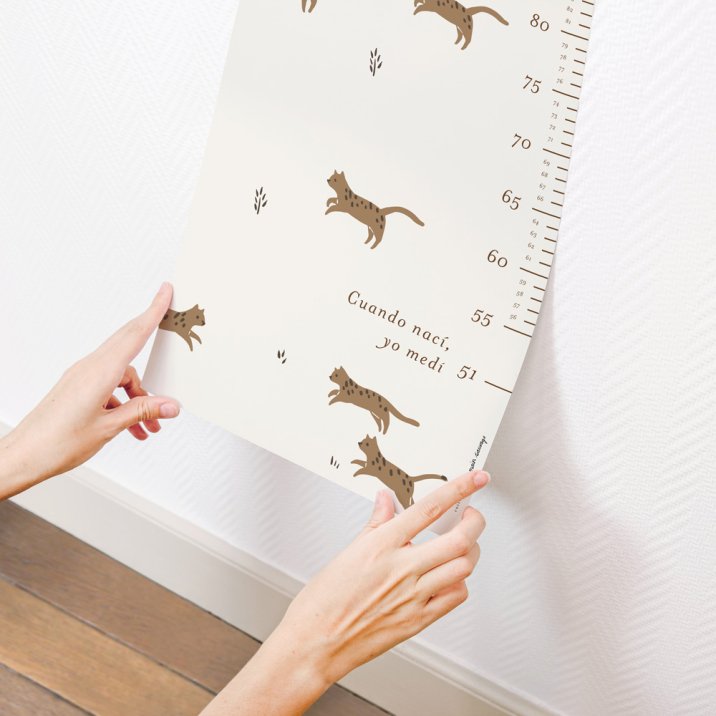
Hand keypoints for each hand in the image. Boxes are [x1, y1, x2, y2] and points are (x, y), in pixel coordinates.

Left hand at [0, 283, 179, 498]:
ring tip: (148, 423)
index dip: (153, 311)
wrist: (23, 456)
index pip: (134, 335)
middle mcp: (89, 369)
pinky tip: (128, 425)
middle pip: (129, 344)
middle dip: (151, 339)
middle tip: (168, 323)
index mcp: (99, 372)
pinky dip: (123, 401)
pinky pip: (109, 386)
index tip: (164, 293)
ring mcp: (81, 377)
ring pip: (121, 374)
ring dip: (138, 395)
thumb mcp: (109, 428)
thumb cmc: (56, 443)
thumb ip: (142, 411)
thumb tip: (169, 405)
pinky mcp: (77, 388)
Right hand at [201, 470, 488, 714]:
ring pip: (463, 567)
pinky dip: (460, 583)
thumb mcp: (348, 551)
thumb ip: (375, 524)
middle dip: (475, 522)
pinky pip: (455, 598)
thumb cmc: (323, 603)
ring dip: (470, 552)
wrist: (315, 644)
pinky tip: (449, 577)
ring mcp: (414, 596)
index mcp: (382, 546)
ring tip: (463, 546)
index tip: (475, 480)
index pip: (429, 509)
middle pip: (459, 540)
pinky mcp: (418, 620)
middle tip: (472, 516)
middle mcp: (402, 569)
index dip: (458, 489)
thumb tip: (386, 502)